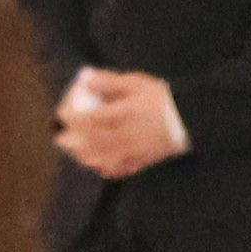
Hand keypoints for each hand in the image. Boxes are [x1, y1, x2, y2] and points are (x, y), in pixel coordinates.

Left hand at [54, 69, 186, 178]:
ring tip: (74, 149)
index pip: (89, 120)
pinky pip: (117, 170)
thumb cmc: (162, 98)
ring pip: (100, 160)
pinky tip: (97, 162)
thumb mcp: (136, 82)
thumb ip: (110, 82)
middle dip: (70, 140)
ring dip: (83, 155)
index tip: (62, 114)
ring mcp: (132, 152)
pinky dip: (103, 167)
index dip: (71, 119)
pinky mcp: (141, 161)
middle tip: (60, 134)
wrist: (190, 119)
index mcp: (123, 114)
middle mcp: (125, 136)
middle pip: (90, 144)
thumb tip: (87, 81)